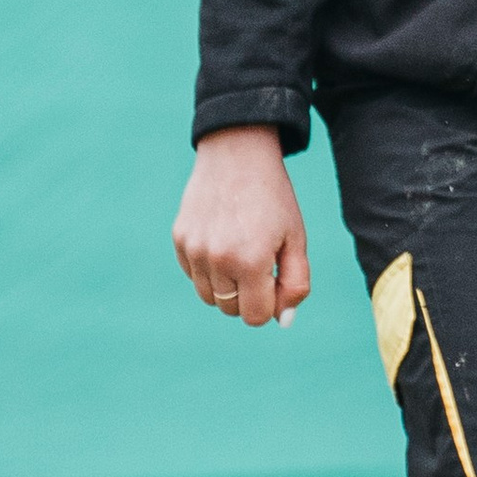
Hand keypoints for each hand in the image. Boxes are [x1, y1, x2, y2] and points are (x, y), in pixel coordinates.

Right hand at [173, 127, 310, 326]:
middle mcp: (217, 259)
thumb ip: (295, 284)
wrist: (237, 154)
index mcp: (251, 261)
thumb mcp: (296, 239)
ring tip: (241, 250)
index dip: (271, 304)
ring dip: (228, 285)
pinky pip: (194, 275)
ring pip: (210, 297)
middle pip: (231, 310)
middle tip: (260, 260)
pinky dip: (209, 269)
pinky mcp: (180, 240)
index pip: (256, 317)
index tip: (276, 278)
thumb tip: (283, 322)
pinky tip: (222, 238)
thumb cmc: (273, 199)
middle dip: (249, 295)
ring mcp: (194, 250)